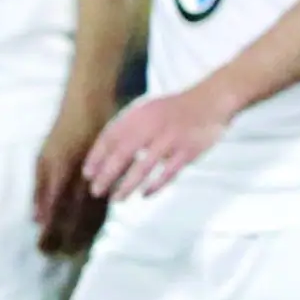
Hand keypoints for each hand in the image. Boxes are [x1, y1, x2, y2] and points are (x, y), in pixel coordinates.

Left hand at [36, 99, 113, 253]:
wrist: (90, 109)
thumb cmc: (62, 133)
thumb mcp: (44, 158)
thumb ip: (40, 189)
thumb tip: (36, 219)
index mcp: (60, 173)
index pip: (53, 212)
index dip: (48, 233)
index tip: (42, 249)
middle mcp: (80, 179)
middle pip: (73, 218)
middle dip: (65, 239)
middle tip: (58, 257)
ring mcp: (97, 179)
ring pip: (91, 215)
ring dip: (82, 236)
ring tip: (74, 252)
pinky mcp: (109, 178)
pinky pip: (104, 206)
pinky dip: (97, 223)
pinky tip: (92, 235)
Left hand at [83, 86, 233, 201]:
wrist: (212, 100)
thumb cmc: (175, 110)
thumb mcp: (149, 110)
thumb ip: (129, 127)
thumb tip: (106, 154)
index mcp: (140, 114)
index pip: (111, 136)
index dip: (97, 156)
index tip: (88, 174)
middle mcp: (152, 125)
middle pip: (123, 154)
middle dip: (107, 175)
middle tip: (96, 191)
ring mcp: (171, 139)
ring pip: (144, 167)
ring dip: (127, 185)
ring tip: (116, 199)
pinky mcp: (188, 151)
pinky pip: (168, 172)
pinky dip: (155, 185)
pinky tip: (144, 195)